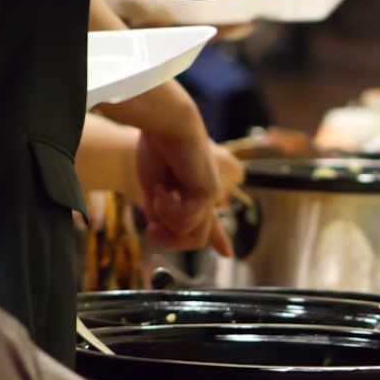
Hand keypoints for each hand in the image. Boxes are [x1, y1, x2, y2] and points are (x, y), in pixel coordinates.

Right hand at [136, 131, 232, 256]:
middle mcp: (207, 198)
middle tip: (151, 228)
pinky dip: (166, 207)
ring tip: (159, 191)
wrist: (166, 125)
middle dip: (170, 241)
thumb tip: (164, 234)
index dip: (218, 239)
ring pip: (190, 236)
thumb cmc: (157, 150)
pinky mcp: (209, 193)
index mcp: (195, 195)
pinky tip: (163, 187)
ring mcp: (210, 197)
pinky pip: (184, 220)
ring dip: (165, 219)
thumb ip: (161, 214)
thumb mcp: (154, 191)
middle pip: (195, 241)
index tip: (227, 253)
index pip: (208, 223)